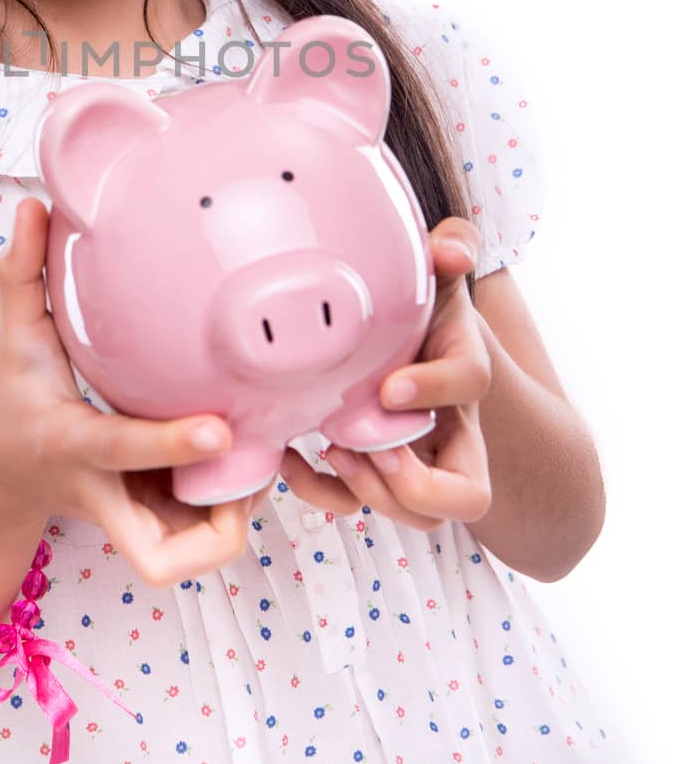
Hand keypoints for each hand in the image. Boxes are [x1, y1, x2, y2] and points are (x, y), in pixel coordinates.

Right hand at [0, 196, 264, 588]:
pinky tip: (235, 463)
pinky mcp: (144, 525)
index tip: (223, 427)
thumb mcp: (11, 335)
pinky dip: (223, 513)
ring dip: (228, 521)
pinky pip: (193, 539)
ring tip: (253, 459)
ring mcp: (125, 519)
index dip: (172, 442)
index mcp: (71, 443)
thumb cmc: (8, 398)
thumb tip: (34, 204)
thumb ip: (23, 270)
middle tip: (252, 472)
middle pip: (158, 553)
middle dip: (213, 530)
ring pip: (185, 555)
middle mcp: (101, 493)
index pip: (122, 449)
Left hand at [279, 218, 493, 532]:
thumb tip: (450, 247)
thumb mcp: (438, 272)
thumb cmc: (423, 305)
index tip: (389, 387)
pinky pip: (360, 508)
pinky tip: (290, 458)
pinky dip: (323, 494)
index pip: (473, 383)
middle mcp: (451, 426)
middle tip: (371, 450)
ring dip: (372, 494)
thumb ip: (450, 247)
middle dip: (419, 486)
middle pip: (468, 494)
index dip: (434, 389)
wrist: (414, 341)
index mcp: (463, 366)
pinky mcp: (377, 472)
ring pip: (420, 516)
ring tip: (332, 449)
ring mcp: (418, 459)